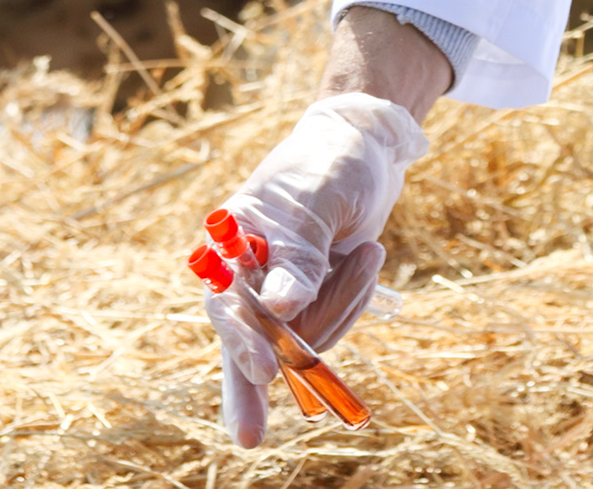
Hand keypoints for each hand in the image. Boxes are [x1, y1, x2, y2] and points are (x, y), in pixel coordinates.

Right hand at [207, 93, 427, 446]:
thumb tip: (280, 309)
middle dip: (252, 385)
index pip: (226, 301)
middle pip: (249, 340)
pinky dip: (354, 300)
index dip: (241, 338)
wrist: (365, 152)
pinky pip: (332, 326)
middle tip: (248, 439)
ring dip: (343, 303)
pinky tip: (366, 254)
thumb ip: (298, 253)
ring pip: (305, 337)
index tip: (262, 369)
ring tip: (366, 250)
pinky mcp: (312, 303)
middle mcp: (247, 274)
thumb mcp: (316, 200)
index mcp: (230, 242)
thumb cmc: (330, 163)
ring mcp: (280, 294)